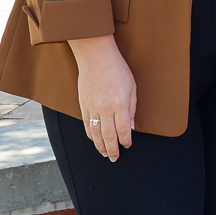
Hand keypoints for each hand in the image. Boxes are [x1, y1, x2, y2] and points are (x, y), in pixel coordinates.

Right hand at [70, 34, 136, 161]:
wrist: (95, 56)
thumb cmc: (118, 69)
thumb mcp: (132, 87)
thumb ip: (132, 108)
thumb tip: (131, 126)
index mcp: (119, 104)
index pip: (123, 129)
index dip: (125, 140)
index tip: (127, 146)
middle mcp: (105, 108)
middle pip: (108, 135)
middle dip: (112, 149)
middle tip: (114, 158)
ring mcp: (91, 107)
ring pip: (94, 132)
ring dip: (100, 145)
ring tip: (104, 153)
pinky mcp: (83, 104)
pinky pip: (86, 124)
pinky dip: (90, 135)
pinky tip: (94, 140)